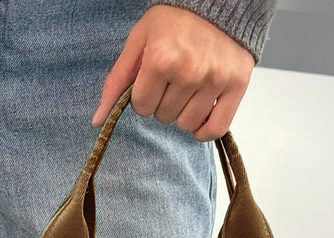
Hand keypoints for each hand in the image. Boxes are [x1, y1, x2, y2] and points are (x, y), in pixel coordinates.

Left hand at [90, 5, 254, 140]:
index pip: (142, 107)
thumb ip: (116, 82)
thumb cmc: (174, 21)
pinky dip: (204, 130)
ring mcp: (215, 80)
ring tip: (188, 90)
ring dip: (183, 114)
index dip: (144, 97)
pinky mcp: (236, 85)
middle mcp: (189, 71)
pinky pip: (216, 128)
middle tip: (172, 80)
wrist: (216, 2)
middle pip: (164, 116)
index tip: (152, 81)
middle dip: (163, 103)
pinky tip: (199, 116)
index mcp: (161, 58)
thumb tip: (97, 120)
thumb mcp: (138, 42)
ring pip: (187, 124)